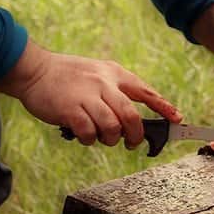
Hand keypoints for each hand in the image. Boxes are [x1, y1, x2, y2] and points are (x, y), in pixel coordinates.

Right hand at [0, 39, 181, 148]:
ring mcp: (87, 96)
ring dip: (111, 139)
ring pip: (112, 127)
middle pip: (131, 115)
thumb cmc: (68, 76)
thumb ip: (115, 89)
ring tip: (102, 136)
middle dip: (135, 134)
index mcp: (114, 73)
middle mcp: (104, 83)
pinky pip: (90, 133)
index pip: (145, 91)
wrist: (36, 70)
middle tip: (131, 143)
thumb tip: (132, 117)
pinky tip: (83, 134)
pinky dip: (90, 140)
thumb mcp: (98, 72)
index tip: (177, 119)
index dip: (163, 106)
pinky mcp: (71, 109)